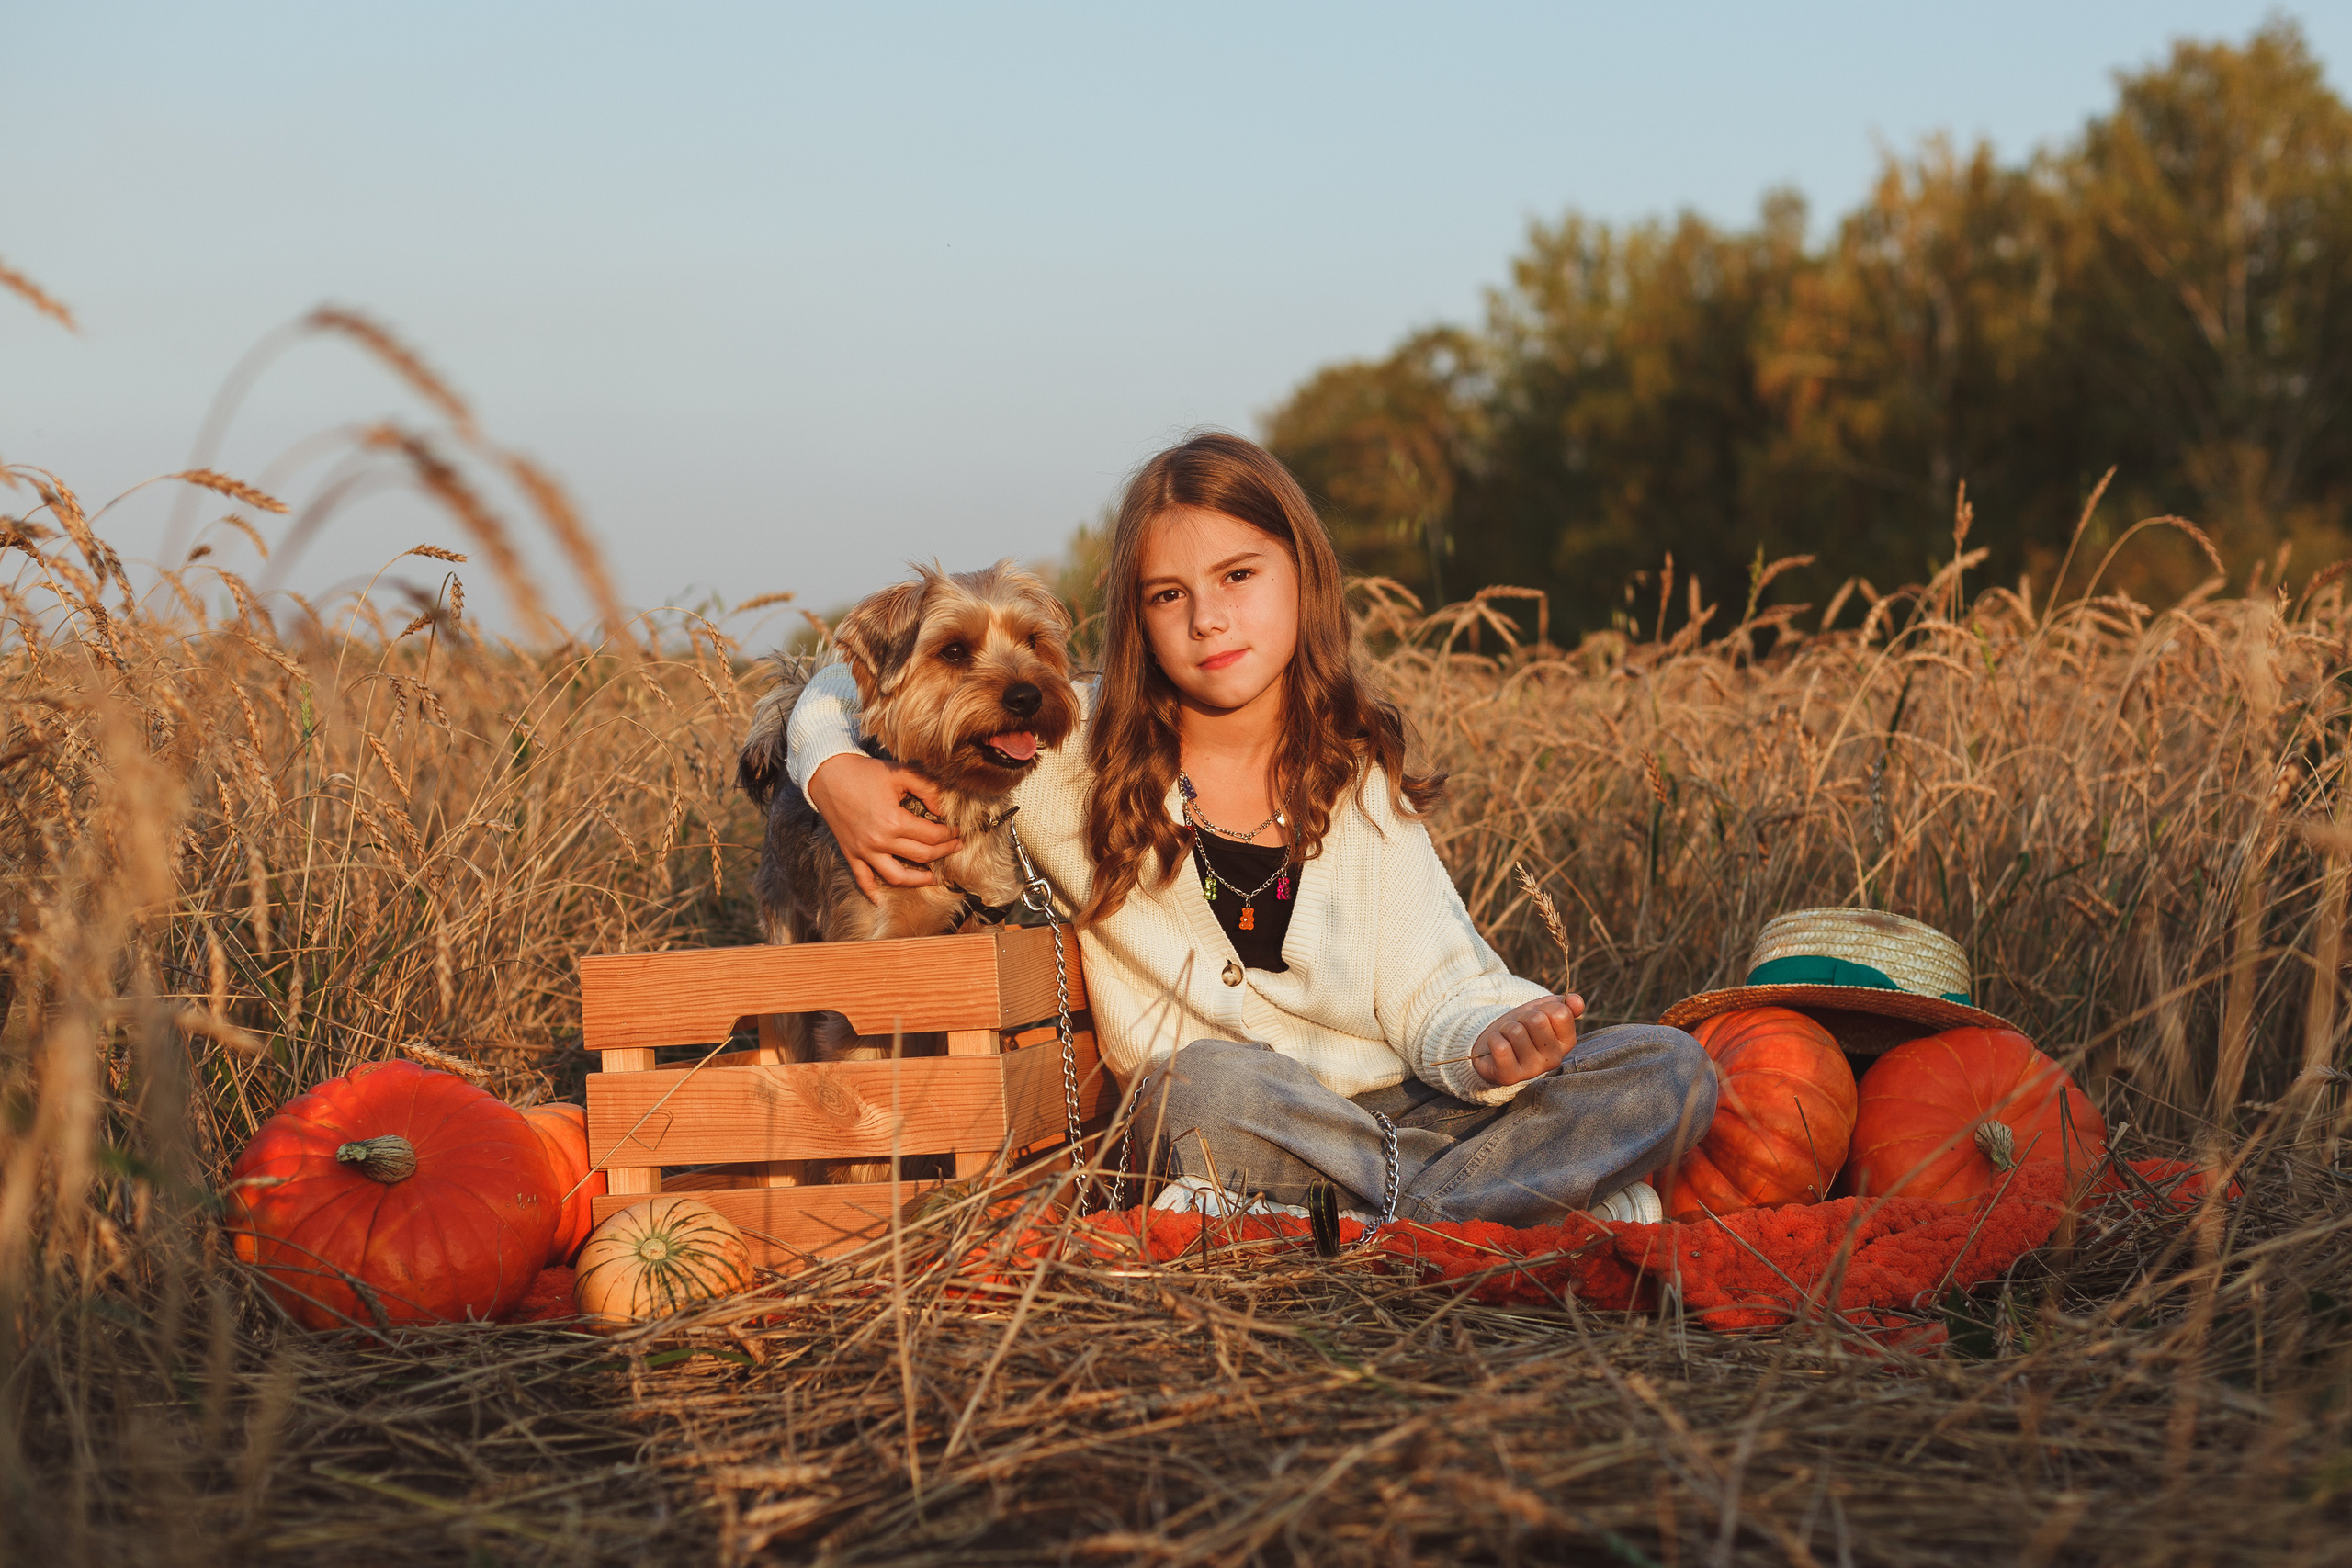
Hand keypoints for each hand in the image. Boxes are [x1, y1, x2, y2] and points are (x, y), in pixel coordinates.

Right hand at [805, 753, 962, 902]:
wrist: (827, 775)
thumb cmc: (865, 772)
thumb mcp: (900, 773)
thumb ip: (927, 788)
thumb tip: (942, 809)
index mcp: (894, 821)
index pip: (932, 836)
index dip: (949, 834)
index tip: (956, 831)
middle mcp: (880, 841)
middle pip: (921, 856)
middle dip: (943, 852)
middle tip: (955, 847)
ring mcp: (864, 851)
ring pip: (896, 876)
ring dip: (917, 880)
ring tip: (932, 877)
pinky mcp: (851, 854)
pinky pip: (863, 879)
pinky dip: (872, 892)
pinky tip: (882, 900)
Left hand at [1470, 994, 1583, 1085]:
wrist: (1495, 1046)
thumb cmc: (1524, 1027)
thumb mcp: (1544, 1011)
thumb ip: (1564, 1004)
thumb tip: (1577, 1002)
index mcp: (1567, 1042)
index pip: (1561, 1013)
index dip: (1543, 1007)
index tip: (1537, 1016)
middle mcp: (1554, 1059)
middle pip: (1536, 1020)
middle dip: (1522, 1018)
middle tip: (1520, 1028)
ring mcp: (1533, 1070)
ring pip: (1516, 1031)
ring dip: (1506, 1029)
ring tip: (1508, 1039)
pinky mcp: (1511, 1076)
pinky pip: (1501, 1047)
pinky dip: (1495, 1039)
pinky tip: (1498, 1047)